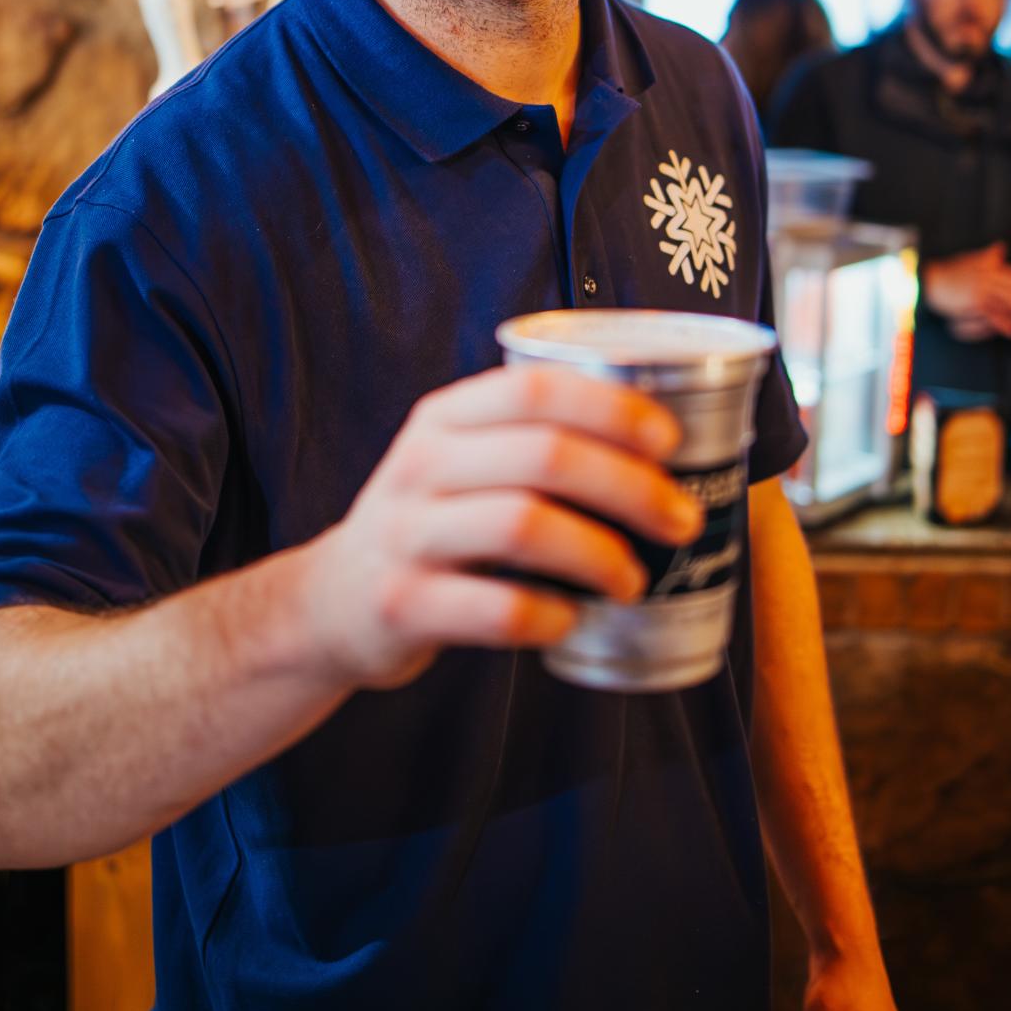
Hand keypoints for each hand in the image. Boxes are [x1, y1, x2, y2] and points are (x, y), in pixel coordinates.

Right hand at [304, 364, 697, 691]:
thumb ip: (530, 443)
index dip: (612, 408)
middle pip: (545, 455)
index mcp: (443, 418)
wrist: (331, 603)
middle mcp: (420, 465)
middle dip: (630, 486)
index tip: (670, 441)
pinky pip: (493, 609)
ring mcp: (406, 535)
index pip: (534, 389)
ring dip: (598, 553)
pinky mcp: (401, 605)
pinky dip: (549, 616)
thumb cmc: (430, 527)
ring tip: (633, 578)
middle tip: (680, 520)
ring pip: (522, 525)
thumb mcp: (458, 463)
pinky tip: (573, 621)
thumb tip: (665, 452)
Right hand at [921, 242, 1010, 340]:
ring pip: (1008, 301)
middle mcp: (987, 275)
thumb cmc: (949, 272)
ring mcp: (981, 288)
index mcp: (988, 265)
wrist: (929, 281)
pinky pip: (994, 313)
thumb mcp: (970, 260)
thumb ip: (986, 256)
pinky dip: (1005, 322)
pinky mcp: (974, 302)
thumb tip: (1001, 246)